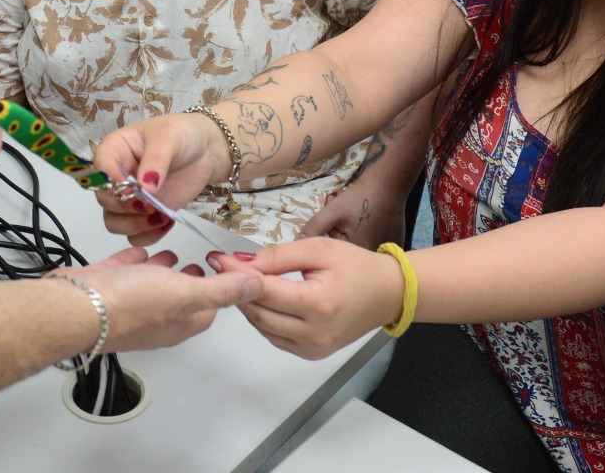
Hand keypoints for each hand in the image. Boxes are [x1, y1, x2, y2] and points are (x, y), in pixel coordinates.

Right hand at [58, 246, 262, 352]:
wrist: (76, 305)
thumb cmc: (128, 304)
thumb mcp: (186, 293)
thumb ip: (222, 290)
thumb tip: (257, 287)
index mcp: (178, 323)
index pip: (209, 309)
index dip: (220, 290)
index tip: (226, 270)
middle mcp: (155, 317)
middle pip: (181, 299)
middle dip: (192, 281)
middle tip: (201, 264)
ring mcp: (129, 303)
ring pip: (153, 285)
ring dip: (165, 271)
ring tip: (174, 253)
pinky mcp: (108, 287)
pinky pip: (127, 273)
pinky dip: (136, 262)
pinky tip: (141, 250)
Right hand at [92, 113, 225, 245]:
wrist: (206, 151)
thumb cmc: (183, 134)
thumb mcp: (168, 137)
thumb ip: (156, 160)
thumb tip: (144, 188)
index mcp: (115, 150)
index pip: (100, 169)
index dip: (111, 182)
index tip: (133, 188)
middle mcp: (117, 176)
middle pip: (105, 200)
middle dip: (126, 206)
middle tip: (150, 204)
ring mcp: (130, 197)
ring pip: (114, 222)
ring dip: (134, 225)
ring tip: (160, 216)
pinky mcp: (144, 213)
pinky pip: (134, 235)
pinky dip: (147, 235)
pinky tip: (166, 222)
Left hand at [208, 237, 404, 359]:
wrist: (388, 293)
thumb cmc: (358, 267)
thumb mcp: (318, 249)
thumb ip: (279, 257)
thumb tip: (242, 262)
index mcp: (318, 306)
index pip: (263, 290)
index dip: (236, 273)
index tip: (216, 258)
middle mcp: (314, 334)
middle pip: (258, 312)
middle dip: (237, 289)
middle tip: (223, 267)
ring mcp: (313, 349)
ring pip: (262, 327)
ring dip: (248, 304)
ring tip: (242, 280)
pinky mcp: (311, 354)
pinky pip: (275, 337)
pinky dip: (263, 318)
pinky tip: (263, 299)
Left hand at [298, 183, 405, 248]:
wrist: (389, 183)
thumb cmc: (360, 198)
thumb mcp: (332, 212)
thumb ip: (313, 228)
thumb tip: (296, 243)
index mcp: (358, 255)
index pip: (333, 253)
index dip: (329, 234)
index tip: (330, 218)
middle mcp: (374, 257)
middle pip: (347, 248)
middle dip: (338, 230)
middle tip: (340, 211)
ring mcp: (386, 249)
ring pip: (358, 242)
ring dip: (349, 228)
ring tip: (351, 209)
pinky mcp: (394, 241)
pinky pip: (372, 238)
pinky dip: (365, 228)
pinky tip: (365, 214)